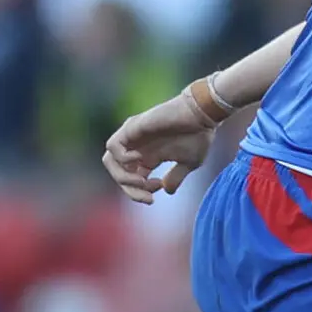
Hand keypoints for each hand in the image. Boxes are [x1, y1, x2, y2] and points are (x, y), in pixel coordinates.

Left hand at [103, 91, 221, 203]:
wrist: (202, 114)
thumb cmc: (198, 135)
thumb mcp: (189, 164)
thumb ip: (175, 177)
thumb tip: (166, 190)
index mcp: (147, 157)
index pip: (131, 179)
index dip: (137, 192)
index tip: (155, 195)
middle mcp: (136, 147)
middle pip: (117, 172)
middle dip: (129, 189)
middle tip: (148, 196)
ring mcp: (132, 137)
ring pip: (109, 161)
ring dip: (123, 176)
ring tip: (141, 180)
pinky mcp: (131, 127)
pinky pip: (113, 146)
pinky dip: (122, 158)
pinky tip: (140, 159)